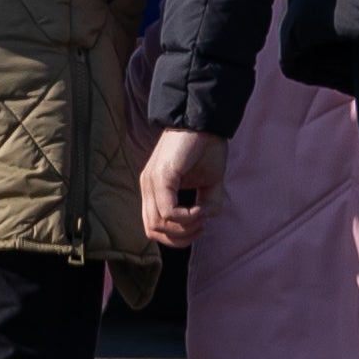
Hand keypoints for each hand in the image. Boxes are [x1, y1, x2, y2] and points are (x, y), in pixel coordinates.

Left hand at [141, 126, 227, 248]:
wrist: (206, 120)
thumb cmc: (207, 147)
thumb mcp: (209, 183)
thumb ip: (206, 204)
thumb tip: (206, 220)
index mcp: (155, 189)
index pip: (154, 227)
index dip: (177, 237)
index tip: (200, 227)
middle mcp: (148, 187)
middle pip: (152, 231)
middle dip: (179, 238)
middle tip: (201, 227)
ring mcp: (152, 182)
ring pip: (158, 224)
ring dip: (184, 228)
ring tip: (202, 215)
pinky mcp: (162, 176)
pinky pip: (168, 211)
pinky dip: (186, 217)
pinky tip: (201, 208)